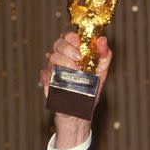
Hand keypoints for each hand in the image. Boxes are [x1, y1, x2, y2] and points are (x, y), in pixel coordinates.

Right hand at [39, 32, 112, 147]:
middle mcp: (62, 59)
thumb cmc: (90, 91)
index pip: (69, 37)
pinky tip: (61, 80)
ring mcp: (53, 70)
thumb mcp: (101, 73)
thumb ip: (104, 56)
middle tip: (78, 57)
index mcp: (74, 54)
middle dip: (67, 48)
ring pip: (52, 57)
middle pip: (58, 44)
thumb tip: (102, 40)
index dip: (72, 37)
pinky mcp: (47, 82)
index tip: (79, 42)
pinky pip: (45, 74)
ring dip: (63, 62)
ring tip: (74, 71)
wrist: (81, 112)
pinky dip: (52, 75)